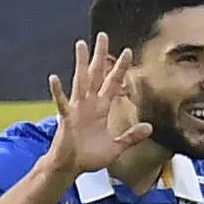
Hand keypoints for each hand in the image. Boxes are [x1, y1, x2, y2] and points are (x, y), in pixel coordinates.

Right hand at [46, 32, 152, 174]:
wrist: (71, 168)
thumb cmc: (90, 157)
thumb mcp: (116, 147)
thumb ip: (131, 137)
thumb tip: (149, 127)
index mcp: (102, 108)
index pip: (113, 83)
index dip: (120, 68)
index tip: (128, 52)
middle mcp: (90, 104)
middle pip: (96, 75)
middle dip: (100, 56)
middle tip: (103, 36)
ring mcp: (77, 109)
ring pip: (80, 81)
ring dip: (81, 64)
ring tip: (81, 45)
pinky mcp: (66, 119)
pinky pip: (61, 103)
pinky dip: (57, 91)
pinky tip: (54, 78)